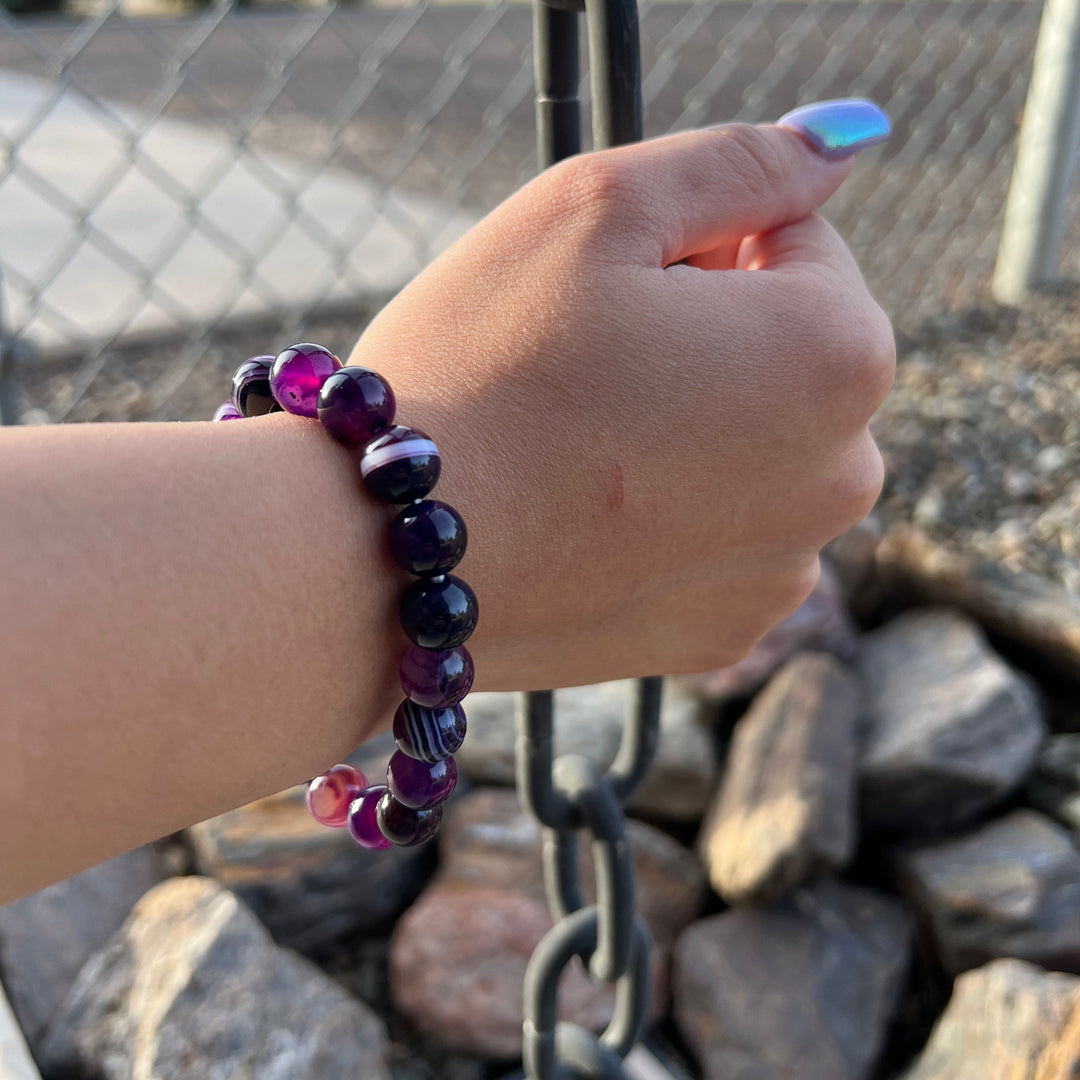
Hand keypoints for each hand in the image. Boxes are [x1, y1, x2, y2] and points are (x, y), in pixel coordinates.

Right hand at [350, 119, 893, 689]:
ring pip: (753, 451)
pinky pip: (717, 540)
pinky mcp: (724, 634)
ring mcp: (785, 569)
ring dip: (690, 428)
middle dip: (708, 336)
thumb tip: (846, 140)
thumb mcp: (601, 206)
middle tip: (589, 366)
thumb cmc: (485, 367)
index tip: (617, 290)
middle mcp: (845, 476)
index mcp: (840, 354)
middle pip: (787, 354)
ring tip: (582, 445)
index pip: (801, 243)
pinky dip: (668, 517)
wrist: (386, 556)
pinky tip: (587, 517)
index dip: (699, 245)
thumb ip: (745, 160)